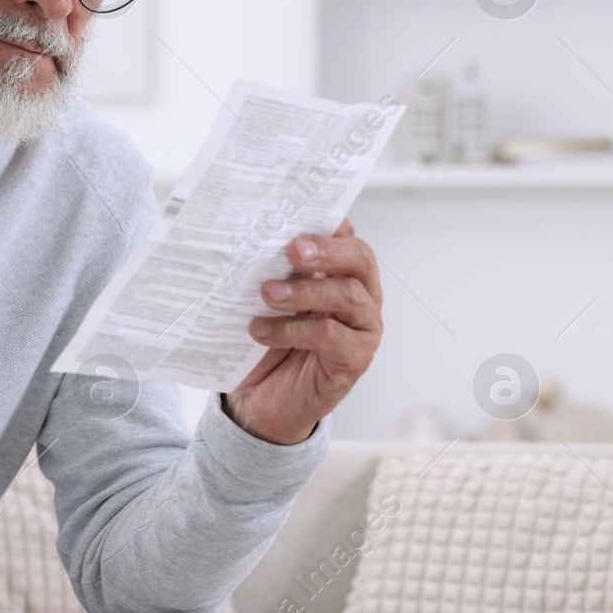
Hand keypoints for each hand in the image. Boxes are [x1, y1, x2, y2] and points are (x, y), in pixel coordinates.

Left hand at [225, 219, 382, 444]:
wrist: (259, 399)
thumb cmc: (265, 341)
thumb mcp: (264, 299)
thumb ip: (269, 269)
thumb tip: (249, 235)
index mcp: (341, 272)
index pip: (346, 236)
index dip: (329, 221)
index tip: (300, 212)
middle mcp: (360, 295)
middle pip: (360, 259)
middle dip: (327, 250)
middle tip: (292, 249)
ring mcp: (363, 328)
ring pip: (347, 296)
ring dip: (304, 291)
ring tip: (266, 293)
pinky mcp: (355, 359)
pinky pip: (330, 336)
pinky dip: (293, 330)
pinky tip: (261, 331)